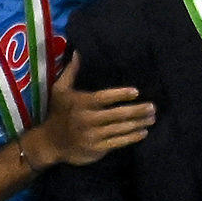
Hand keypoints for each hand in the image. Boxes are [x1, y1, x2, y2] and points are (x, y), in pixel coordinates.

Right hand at [29, 63, 153, 165]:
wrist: (49, 143)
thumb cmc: (58, 113)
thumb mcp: (59, 91)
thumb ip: (71, 72)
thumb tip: (78, 52)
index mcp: (80, 103)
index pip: (104, 98)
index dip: (120, 94)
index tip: (136, 92)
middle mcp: (87, 119)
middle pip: (117, 114)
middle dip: (137, 110)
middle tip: (152, 107)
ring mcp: (92, 135)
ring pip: (120, 128)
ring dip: (138, 123)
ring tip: (151, 118)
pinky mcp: (96, 148)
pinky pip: (118, 142)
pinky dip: (132, 138)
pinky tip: (143, 132)